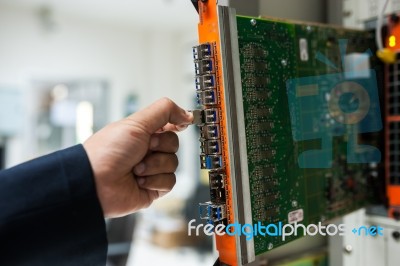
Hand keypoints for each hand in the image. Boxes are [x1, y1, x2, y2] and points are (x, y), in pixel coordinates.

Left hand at [83, 98, 192, 217]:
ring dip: (154, 165)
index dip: (176, 124)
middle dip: (160, 147)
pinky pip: (169, 182)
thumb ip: (164, 111)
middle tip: (144, 148)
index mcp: (142, 132)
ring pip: (173, 164)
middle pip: (174, 144)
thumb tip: (187, 114)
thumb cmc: (108, 151)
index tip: (181, 124)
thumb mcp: (137, 123)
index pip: (168, 125)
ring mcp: (150, 169)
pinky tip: (138, 181)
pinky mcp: (153, 188)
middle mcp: (147, 150)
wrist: (96, 183)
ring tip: (136, 169)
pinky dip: (154, 181)